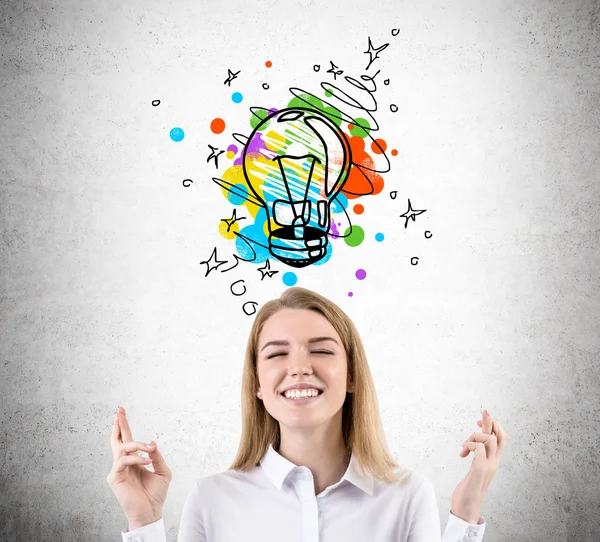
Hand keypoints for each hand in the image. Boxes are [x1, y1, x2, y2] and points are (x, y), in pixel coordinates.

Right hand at [106, 406, 172, 528]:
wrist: (151, 511)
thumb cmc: (155, 494)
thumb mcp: (163, 471)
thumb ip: (157, 456)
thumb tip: (152, 442)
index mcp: (134, 460)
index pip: (126, 439)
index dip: (123, 426)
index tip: (121, 411)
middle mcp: (123, 463)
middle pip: (117, 439)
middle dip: (119, 424)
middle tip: (120, 410)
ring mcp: (117, 470)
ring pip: (122, 448)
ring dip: (137, 444)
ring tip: (149, 449)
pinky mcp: (114, 478)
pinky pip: (123, 461)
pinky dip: (136, 459)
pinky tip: (147, 461)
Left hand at [450, 409, 507, 523]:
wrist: (466, 509)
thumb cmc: (468, 490)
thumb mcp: (474, 469)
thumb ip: (477, 458)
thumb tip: (474, 446)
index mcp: (493, 462)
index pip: (502, 439)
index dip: (494, 426)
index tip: (480, 422)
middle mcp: (493, 463)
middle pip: (499, 436)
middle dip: (491, 421)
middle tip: (481, 414)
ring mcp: (488, 466)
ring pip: (490, 439)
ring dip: (474, 436)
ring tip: (464, 447)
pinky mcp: (480, 470)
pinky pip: (478, 448)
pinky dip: (470, 445)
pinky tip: (463, 454)